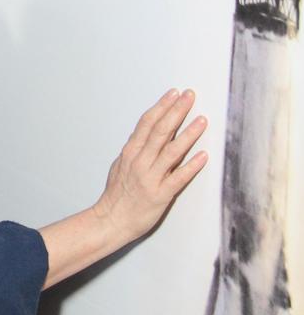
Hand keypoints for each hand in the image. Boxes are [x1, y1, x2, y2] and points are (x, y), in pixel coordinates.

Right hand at [92, 89, 207, 247]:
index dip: (162, 106)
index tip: (174, 94)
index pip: (148, 123)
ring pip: (171, 151)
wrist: (111, 221)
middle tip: (190, 96)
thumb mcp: (120, 165)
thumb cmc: (116, 195)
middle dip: (177, 111)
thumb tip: (145, 132)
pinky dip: (191, 166)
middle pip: (161, 131)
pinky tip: (203, 156)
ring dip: (188, 134)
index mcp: (130, 153)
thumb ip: (135, 149)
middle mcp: (140, 162)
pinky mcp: (161, 195)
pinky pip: (179, 178)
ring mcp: (151, 178)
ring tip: (202, 120)